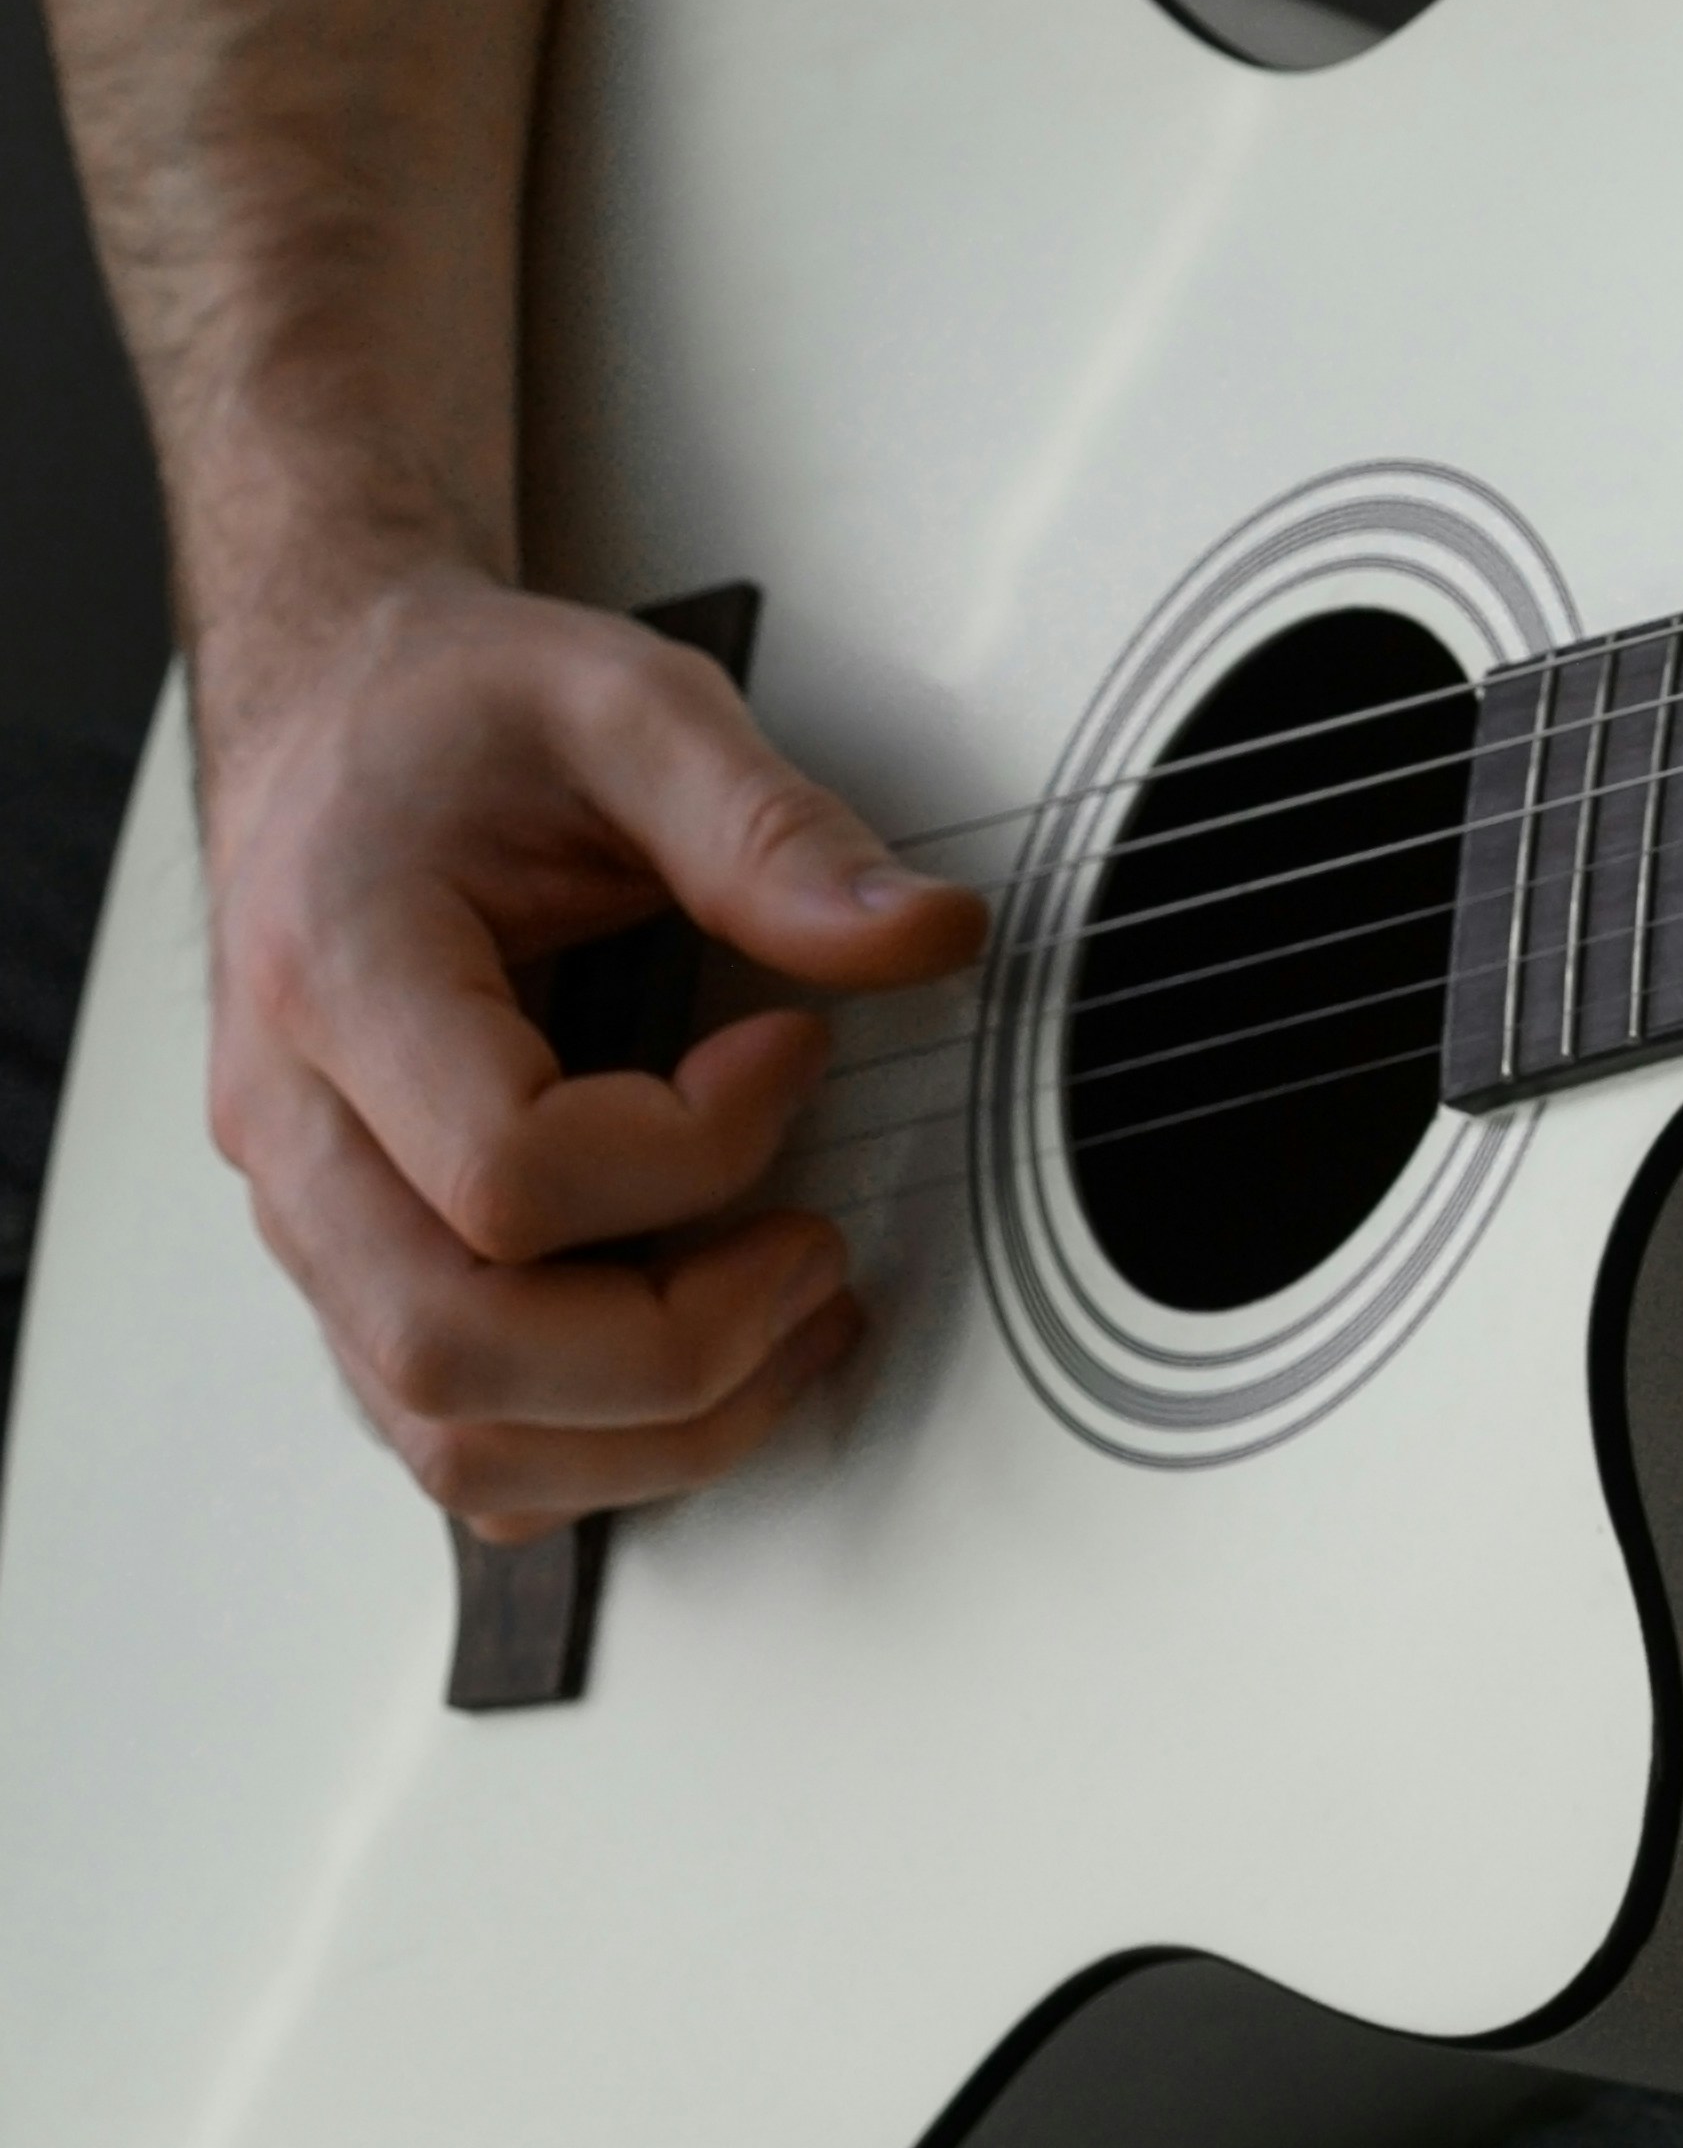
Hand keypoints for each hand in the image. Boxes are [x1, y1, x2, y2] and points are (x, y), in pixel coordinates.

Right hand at [197, 565, 985, 1534]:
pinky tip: (711, 1346)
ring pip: (446, 1437)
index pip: (504, 1171)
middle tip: (816, 1250)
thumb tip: (925, 937)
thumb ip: (774, 829)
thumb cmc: (453, 720)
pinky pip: (450, 1431)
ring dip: (652, 1430)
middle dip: (679, 1350)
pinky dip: (595, 1439)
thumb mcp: (630, 708)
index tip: (794, 1052)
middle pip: (452, 1352)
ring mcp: (307, 1217)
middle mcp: (292, 1125)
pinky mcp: (352, 1266)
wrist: (336, 721)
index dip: (691, 1152)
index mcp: (338, 972)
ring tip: (794, 1312)